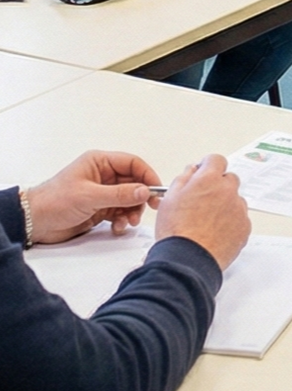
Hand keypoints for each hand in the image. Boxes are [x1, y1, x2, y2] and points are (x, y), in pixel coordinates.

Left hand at [24, 151, 161, 242]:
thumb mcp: (90, 196)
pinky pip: (119, 212)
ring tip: (129, 222)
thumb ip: (119, 194)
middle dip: (141, 196)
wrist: (36, 222)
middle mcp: (103, 175)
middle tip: (150, 208)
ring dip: (132, 210)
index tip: (156, 190)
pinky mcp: (99, 209)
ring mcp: (101, 193)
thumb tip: (144, 191)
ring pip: (128, 199)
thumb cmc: (56, 201)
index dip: (147, 175)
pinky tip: (117, 227)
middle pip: (133, 182)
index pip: (132, 163)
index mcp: (100, 162)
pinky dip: (122, 220)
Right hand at [154, 154, 249, 270]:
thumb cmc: (177, 232)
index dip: (208, 166)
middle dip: (218, 186)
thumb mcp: (170, 198)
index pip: (216, 160)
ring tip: (207, 223)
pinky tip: (215, 233)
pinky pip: (240, 219)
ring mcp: (238, 209)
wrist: (187, 260)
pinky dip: (231, 223)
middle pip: (228, 179)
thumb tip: (192, 171)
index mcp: (209, 179)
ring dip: (225, 205)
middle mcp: (228, 190)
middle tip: (203, 202)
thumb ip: (183, 179)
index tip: (203, 173)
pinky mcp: (244, 227)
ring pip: (235, 200)